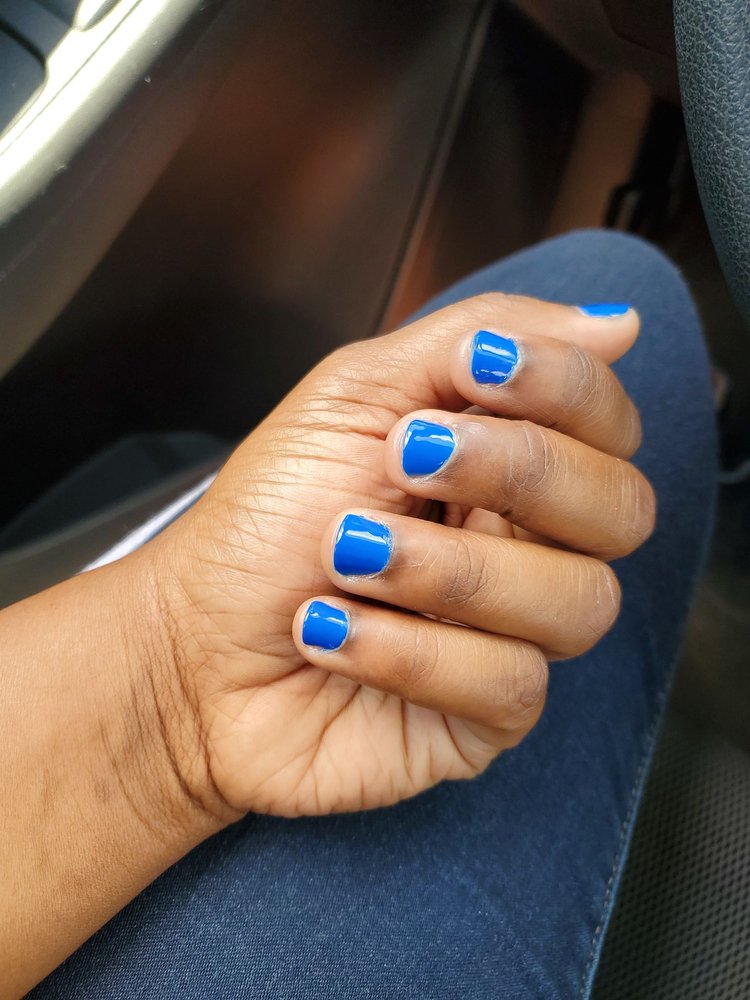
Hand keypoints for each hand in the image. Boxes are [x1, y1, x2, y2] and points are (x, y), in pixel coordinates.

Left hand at [150, 294, 654, 820]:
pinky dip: (408, 650)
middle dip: (517, 471)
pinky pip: (513, 684)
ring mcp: (513, 635)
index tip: (476, 370)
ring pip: (580, 603)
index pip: (607, 421)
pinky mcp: (487, 715)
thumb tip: (613, 323)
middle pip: (622, 509)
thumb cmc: (266, 518)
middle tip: (404, 457)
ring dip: (448, 569)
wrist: (191, 642)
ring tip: (344, 554)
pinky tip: (334, 632)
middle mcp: (528, 547)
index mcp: (507, 463)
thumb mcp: (353, 396)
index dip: (565, 387)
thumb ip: (474, 343)